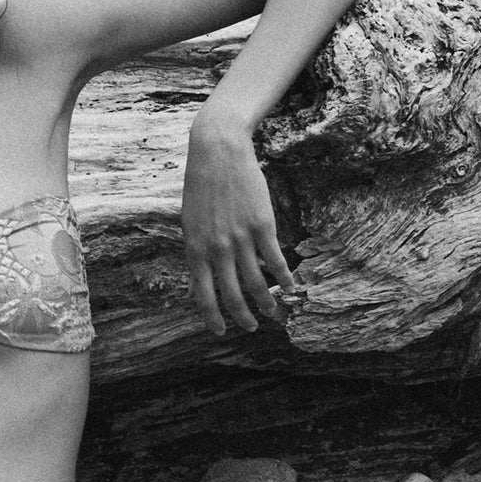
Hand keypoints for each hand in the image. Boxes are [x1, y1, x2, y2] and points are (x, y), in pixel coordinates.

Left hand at [182, 111, 300, 335]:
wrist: (218, 151)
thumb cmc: (200, 186)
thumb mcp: (189, 223)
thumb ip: (196, 252)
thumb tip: (198, 281)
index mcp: (195, 249)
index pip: (202, 295)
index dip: (212, 317)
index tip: (220, 330)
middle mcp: (217, 249)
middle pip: (232, 295)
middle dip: (242, 317)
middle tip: (250, 327)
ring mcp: (241, 238)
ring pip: (257, 282)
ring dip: (266, 302)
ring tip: (273, 312)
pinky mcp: (262, 225)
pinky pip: (276, 260)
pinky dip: (285, 277)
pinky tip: (291, 287)